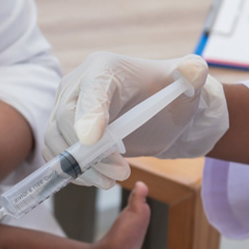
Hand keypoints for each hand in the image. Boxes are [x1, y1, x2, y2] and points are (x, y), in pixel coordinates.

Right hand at [44, 52, 227, 188]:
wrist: (164, 115)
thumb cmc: (173, 95)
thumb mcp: (189, 81)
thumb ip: (192, 72)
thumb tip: (192, 71)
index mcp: (103, 68)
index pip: (89, 92)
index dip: (88, 115)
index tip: (94, 141)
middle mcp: (77, 85)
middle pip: (66, 120)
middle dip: (90, 152)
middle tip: (121, 171)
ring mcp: (66, 108)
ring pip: (56, 140)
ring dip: (81, 167)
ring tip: (112, 180)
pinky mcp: (64, 131)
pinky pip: (56, 154)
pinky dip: (74, 171)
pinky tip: (99, 178)